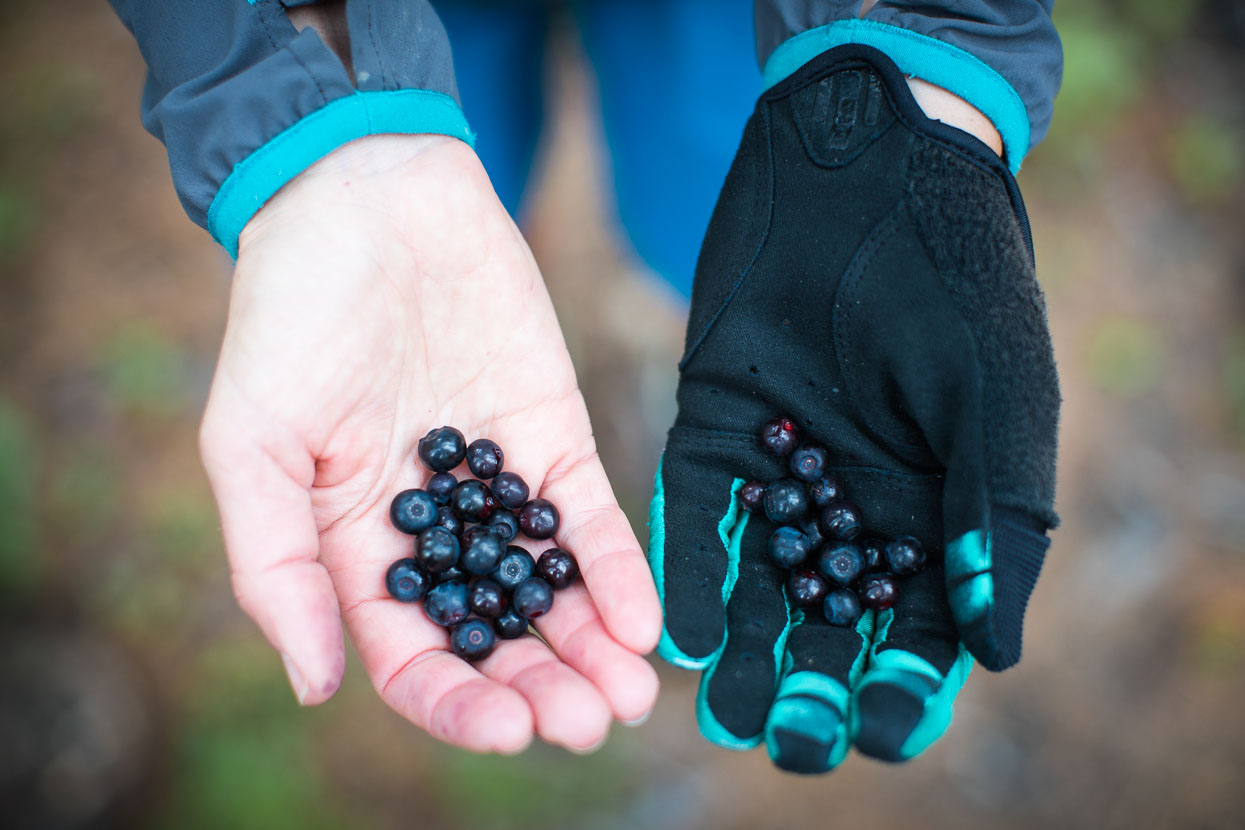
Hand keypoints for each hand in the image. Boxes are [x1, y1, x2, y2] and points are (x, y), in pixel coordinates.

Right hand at [199, 134, 660, 752]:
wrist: (370, 199)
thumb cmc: (289, 315)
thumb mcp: (251, 441)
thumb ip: (277, 562)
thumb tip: (313, 683)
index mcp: (355, 546)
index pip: (412, 654)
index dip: (458, 701)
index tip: (510, 730)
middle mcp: (434, 531)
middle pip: (495, 634)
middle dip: (542, 685)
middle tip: (588, 721)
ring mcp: (499, 487)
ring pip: (550, 589)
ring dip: (592, 646)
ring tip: (631, 694)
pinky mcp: (553, 437)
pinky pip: (590, 518)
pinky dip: (618, 569)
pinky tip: (644, 620)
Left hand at [648, 45, 1058, 772]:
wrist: (861, 170)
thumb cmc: (955, 281)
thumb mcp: (994, 399)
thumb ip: (991, 520)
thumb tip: (995, 653)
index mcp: (930, 511)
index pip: (917, 627)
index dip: (903, 687)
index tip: (879, 734)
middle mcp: (847, 509)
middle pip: (825, 624)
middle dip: (806, 686)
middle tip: (780, 738)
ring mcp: (775, 475)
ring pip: (754, 585)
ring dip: (737, 650)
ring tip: (716, 713)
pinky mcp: (709, 431)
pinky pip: (692, 515)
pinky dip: (684, 566)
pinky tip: (672, 620)